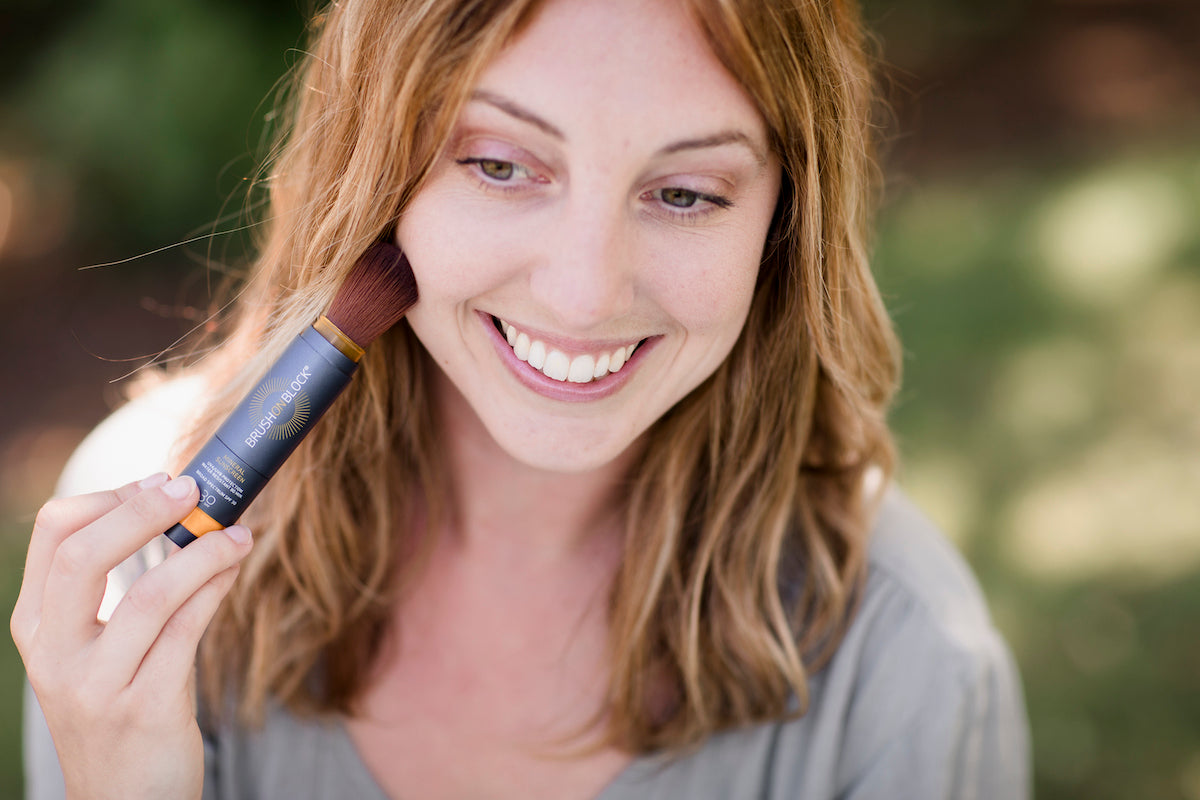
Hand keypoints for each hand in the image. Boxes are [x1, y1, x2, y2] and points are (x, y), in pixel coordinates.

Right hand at [11, 473, 252, 799]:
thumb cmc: (120, 708)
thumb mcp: (95, 651)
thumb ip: (117, 590)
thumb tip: (176, 507)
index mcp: (37, 626)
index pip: (53, 535)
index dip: (110, 497)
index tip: (161, 482)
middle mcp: (55, 654)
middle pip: (83, 555)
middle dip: (143, 510)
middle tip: (195, 489)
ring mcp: (96, 686)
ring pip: (149, 595)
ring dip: (203, 553)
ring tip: (239, 534)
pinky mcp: (145, 709)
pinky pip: (187, 632)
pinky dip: (216, 589)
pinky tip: (235, 570)